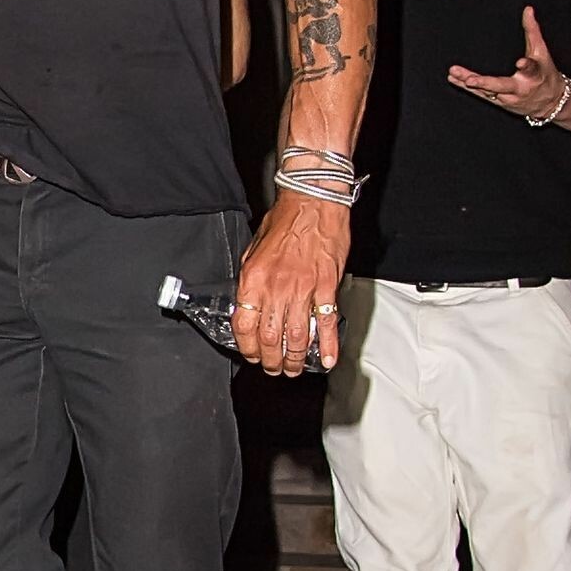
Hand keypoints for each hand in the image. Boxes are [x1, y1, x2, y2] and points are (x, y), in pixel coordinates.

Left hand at [231, 190, 348, 375]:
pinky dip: (327, 345)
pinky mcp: (326, 287)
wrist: (312, 202)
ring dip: (295, 358)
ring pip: (297, 336)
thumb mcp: (253, 249)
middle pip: (270, 337)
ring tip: (294, 368)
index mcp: (253, 279)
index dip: (246, 347)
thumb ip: (251, 279)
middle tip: (274, 368)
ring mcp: (303, 289)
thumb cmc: (285, 220)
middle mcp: (276, 287)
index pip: (243, 325)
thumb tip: (248, 304)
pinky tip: (326, 359)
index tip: (251, 354)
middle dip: (271, 360)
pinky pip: (326, 322)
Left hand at [447, 6, 565, 119]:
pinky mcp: (500, 102)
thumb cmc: (545, 73)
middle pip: (503, 86)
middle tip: (470, 80)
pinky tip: (453, 79)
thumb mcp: (542, 52)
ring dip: (468, 83)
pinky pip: (481, 95)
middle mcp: (521, 89)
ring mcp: (509, 98)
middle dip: (485, 83)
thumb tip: (528, 9)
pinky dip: (466, 88)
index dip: (527, 65)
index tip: (521, 62)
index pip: (532, 69)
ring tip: (453, 73)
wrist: (551, 102)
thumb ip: (533, 30)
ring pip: (487, 92)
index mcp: (534, 75)